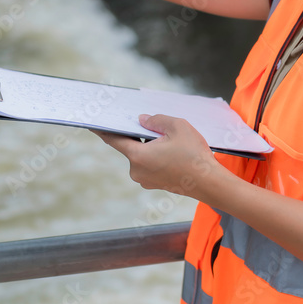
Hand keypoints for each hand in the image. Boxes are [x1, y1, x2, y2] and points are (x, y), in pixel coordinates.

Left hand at [93, 114, 222, 198]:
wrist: (210, 183)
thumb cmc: (194, 155)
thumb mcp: (177, 127)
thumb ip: (156, 120)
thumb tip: (142, 120)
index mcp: (138, 156)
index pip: (114, 140)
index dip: (102, 130)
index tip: (91, 124)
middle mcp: (137, 171)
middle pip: (130, 146)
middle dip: (138, 134)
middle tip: (149, 124)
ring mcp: (145, 180)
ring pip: (141, 155)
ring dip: (148, 145)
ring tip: (169, 140)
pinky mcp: (154, 183)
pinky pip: (149, 164)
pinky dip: (155, 156)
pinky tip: (171, 151)